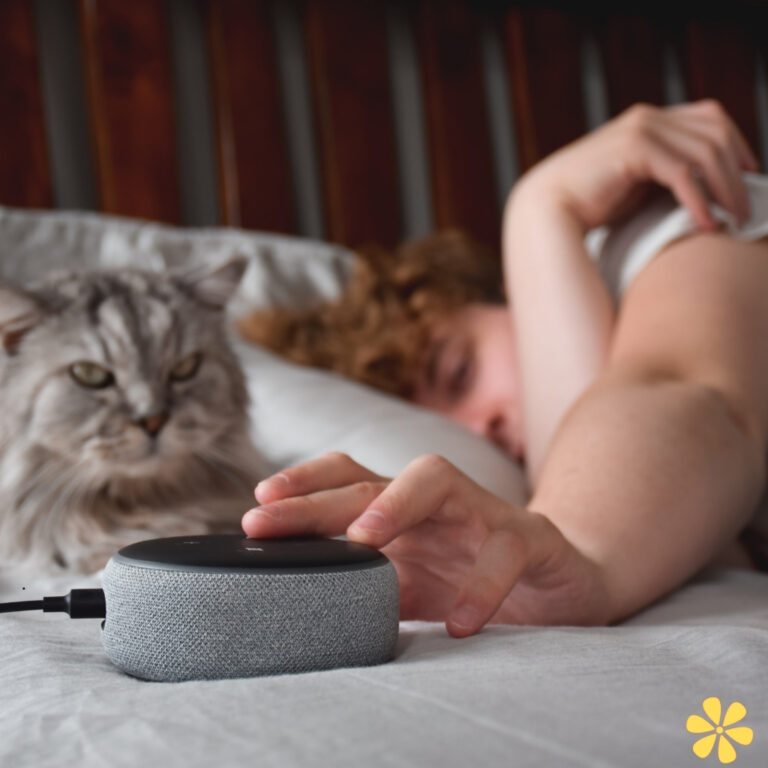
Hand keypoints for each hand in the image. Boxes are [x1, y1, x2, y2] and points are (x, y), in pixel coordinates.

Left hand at [242, 452, 608, 634]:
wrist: (560, 584)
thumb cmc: (473, 579)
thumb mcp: (411, 587)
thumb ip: (365, 589)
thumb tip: (296, 609)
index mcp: (402, 512)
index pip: (347, 477)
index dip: (303, 484)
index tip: (257, 505)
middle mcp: (435, 503)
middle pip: (372, 480)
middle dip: (317, 499)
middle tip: (266, 519)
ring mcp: (482, 513)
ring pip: (437, 481)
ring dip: (396, 504)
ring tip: (361, 541)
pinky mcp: (531, 538)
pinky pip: (504, 549)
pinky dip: (481, 585)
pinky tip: (457, 623)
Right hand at [513, 100, 759, 232]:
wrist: (544, 211)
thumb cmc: (587, 205)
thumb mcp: (635, 184)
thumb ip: (664, 175)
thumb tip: (702, 187)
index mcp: (647, 121)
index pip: (710, 118)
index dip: (736, 144)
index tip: (747, 176)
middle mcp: (647, 117)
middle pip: (716, 132)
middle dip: (737, 171)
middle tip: (747, 207)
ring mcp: (641, 128)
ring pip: (706, 152)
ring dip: (727, 188)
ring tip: (735, 219)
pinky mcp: (634, 149)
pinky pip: (683, 172)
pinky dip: (701, 200)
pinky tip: (708, 224)